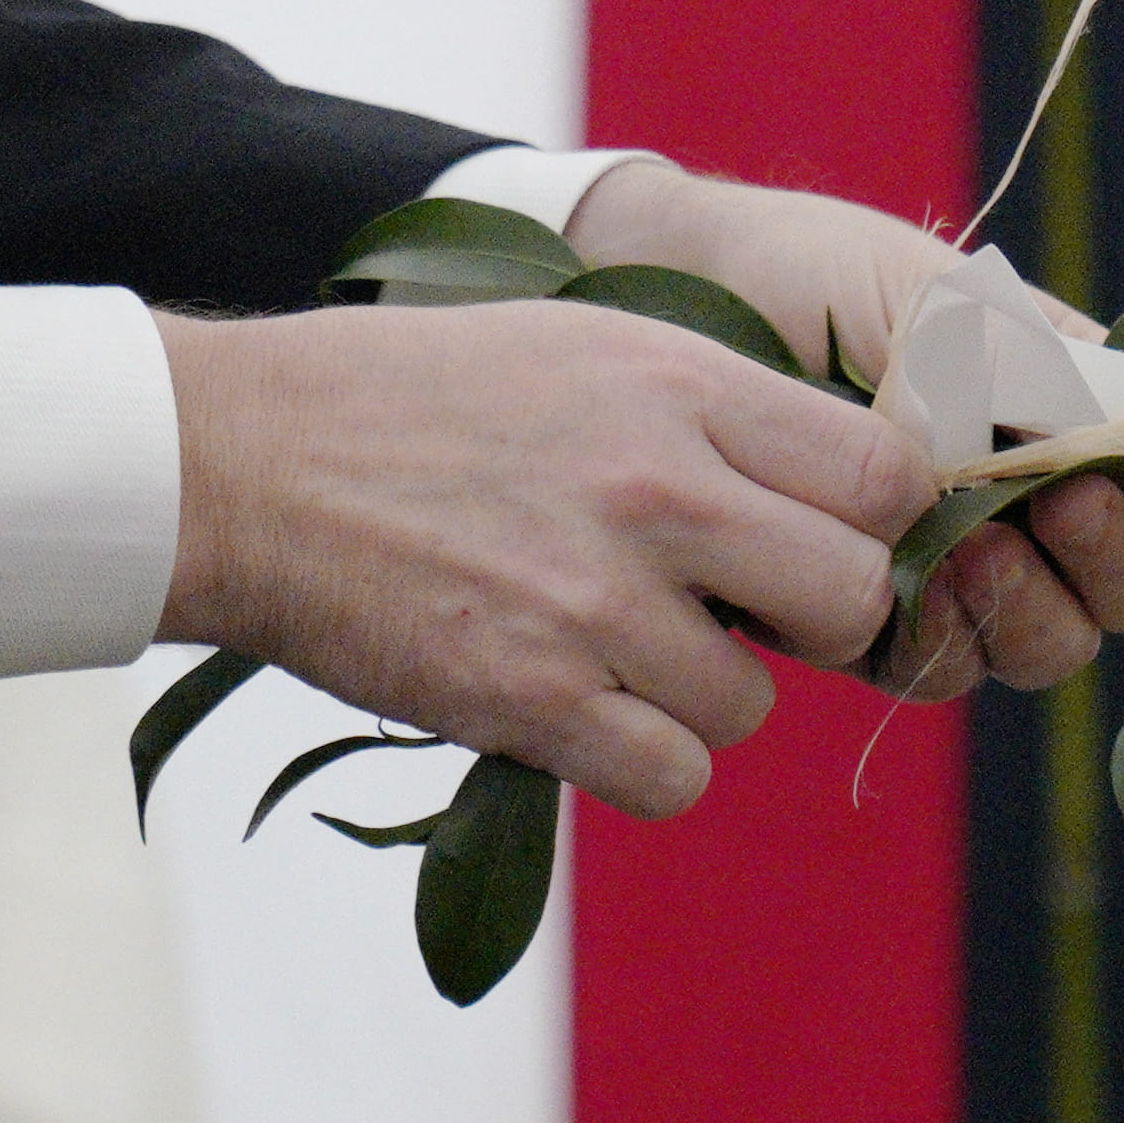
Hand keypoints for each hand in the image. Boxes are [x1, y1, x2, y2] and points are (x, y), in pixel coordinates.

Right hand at [159, 293, 918, 818]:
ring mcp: (594, 600)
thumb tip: (822, 489)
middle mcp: (655, 488)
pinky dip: (637, 762)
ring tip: (604, 644)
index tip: (816, 535)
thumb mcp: (574, 345)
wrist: (237, 462)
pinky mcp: (531, 697)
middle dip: (811, 622)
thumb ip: (704, 407)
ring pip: (752, 705)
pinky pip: (673, 777)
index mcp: (677, 384)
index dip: (871, 521)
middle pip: (853, 599)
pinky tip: (575, 706)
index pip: (886, 475)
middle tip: (735, 611)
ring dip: (695, 696)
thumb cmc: (403, 397)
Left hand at [557, 166, 1123, 703]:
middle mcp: (1028, 506)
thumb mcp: (943, 303)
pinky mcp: (869, 619)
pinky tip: (918, 583)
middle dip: (1118, 559)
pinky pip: (942, 666)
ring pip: (1049, 643)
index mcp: (1071, 420)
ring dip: (1035, 606)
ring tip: (981, 544)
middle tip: (1065, 502)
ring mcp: (955, 570)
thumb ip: (1045, 374)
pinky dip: (948, 637)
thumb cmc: (819, 281)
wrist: (678, 298)